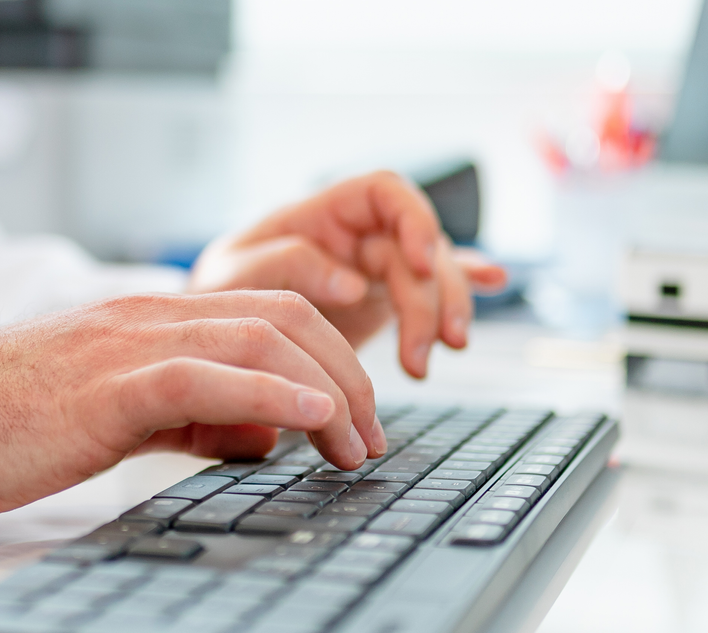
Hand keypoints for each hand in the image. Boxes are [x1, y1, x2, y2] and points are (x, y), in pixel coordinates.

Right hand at [0, 291, 383, 519]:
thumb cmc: (9, 426)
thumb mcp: (118, 416)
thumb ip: (192, 418)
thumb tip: (264, 437)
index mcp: (151, 321)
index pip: (270, 314)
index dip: (331, 360)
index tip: (357, 419)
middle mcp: (149, 318)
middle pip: (285, 318)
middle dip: (348, 376)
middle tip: (373, 439)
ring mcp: (130, 344)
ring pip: (261, 339)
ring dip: (327, 393)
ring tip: (356, 445)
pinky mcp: (109, 386)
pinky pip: (209, 376)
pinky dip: (272, 395)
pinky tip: (311, 421)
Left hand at [188, 171, 506, 378]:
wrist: (211, 331)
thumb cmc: (215, 290)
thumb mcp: (232, 275)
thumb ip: (286, 267)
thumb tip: (354, 282)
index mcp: (322, 211)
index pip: (386, 192)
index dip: (414, 220)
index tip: (420, 263)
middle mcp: (357, 233)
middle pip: (420, 245)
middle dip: (431, 297)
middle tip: (422, 354)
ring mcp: (375, 266)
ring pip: (432, 276)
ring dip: (442, 315)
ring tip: (425, 365)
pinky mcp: (383, 300)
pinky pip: (430, 286)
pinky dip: (465, 283)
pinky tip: (497, 280)